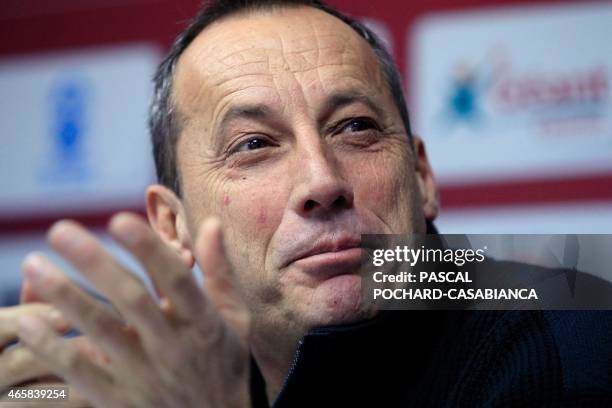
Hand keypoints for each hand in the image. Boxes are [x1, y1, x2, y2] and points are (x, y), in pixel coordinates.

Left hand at [15, 213, 251, 407]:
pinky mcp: (120, 400)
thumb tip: (212, 222)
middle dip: (96, 264)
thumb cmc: (224, 364)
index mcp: (203, 323)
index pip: (178, 280)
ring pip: (101, 332)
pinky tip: (29, 324)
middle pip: (132, 300)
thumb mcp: (235, 319)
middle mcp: (173, 347)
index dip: (149, 250)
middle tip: (59, 230)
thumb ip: (220, 271)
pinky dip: (53, 350)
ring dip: (66, 298)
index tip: (119, 219)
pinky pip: (82, 374)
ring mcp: (145, 375)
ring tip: (34, 266)